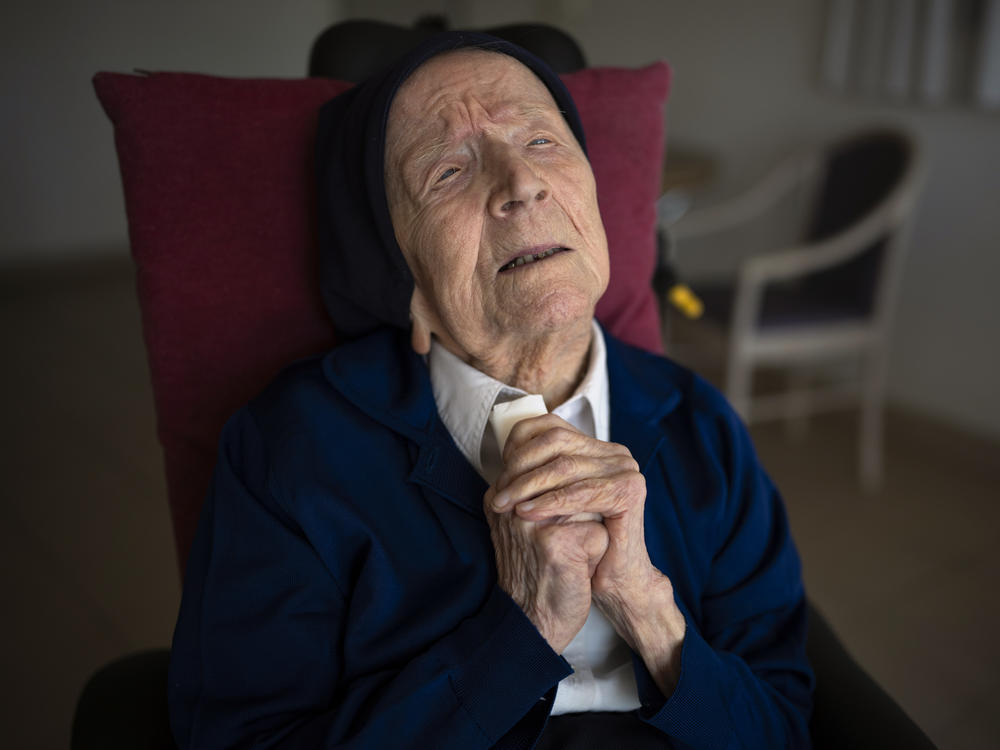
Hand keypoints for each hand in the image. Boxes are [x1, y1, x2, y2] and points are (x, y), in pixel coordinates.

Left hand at [492, 414, 685, 693]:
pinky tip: (528, 512)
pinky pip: (582, 493)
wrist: (611, 580)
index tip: (499, 469)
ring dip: (529, 485)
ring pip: (565, 467)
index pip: (550, 426)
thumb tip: (502, 454)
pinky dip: (551, 502)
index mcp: (596, 448)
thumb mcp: (552, 501)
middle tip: (499, 494)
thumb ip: (536, 474)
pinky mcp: (630, 491)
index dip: (519, 443)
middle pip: (556, 443)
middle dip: (521, 466)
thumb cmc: (577, 543)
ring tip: (506, 504)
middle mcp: (615, 453)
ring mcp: (626, 469)